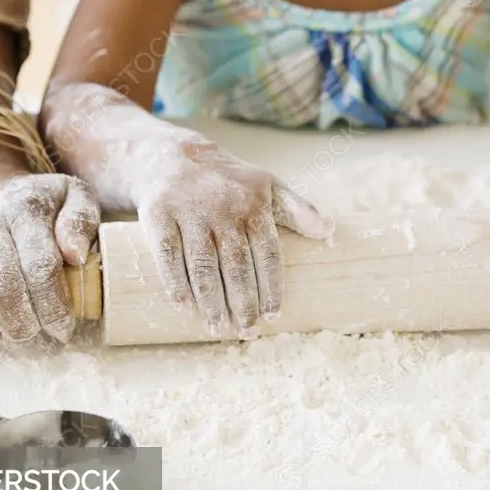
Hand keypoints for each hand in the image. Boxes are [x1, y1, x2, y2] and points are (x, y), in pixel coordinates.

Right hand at [134, 143, 332, 338]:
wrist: (172, 157)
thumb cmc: (229, 182)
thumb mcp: (268, 186)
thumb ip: (299, 209)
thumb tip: (330, 231)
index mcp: (254, 206)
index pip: (268, 254)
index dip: (271, 287)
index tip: (273, 316)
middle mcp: (223, 210)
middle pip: (237, 265)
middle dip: (243, 302)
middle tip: (247, 332)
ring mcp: (190, 212)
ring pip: (204, 264)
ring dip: (211, 301)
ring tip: (218, 328)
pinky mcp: (159, 215)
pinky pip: (168, 255)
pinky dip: (176, 283)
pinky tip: (185, 308)